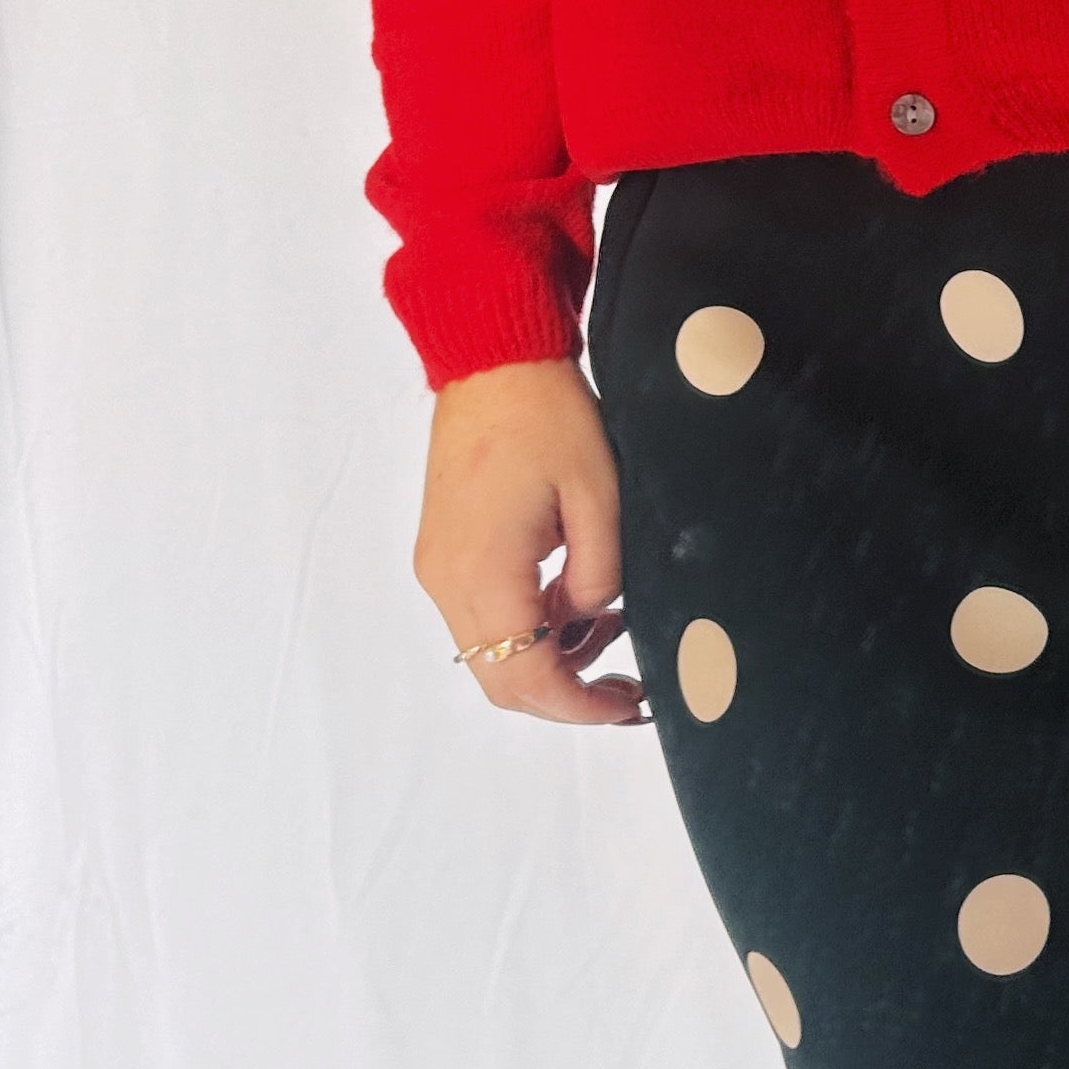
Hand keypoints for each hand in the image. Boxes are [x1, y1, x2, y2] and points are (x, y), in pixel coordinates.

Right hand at [415, 358, 645, 728]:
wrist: (492, 361)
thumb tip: (591, 618)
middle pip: (499, 680)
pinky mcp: (444, 552)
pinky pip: (483, 617)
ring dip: (549, 661)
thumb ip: (600, 574)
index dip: (581, 708)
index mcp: (483, 571)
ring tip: (612, 631)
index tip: (629, 707)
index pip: (526, 676)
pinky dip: (529, 629)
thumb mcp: (600, 496)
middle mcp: (447, 579)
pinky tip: (577, 604)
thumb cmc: (545, 414)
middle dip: (566, 697)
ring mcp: (439, 567)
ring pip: (488, 654)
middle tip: (627, 691)